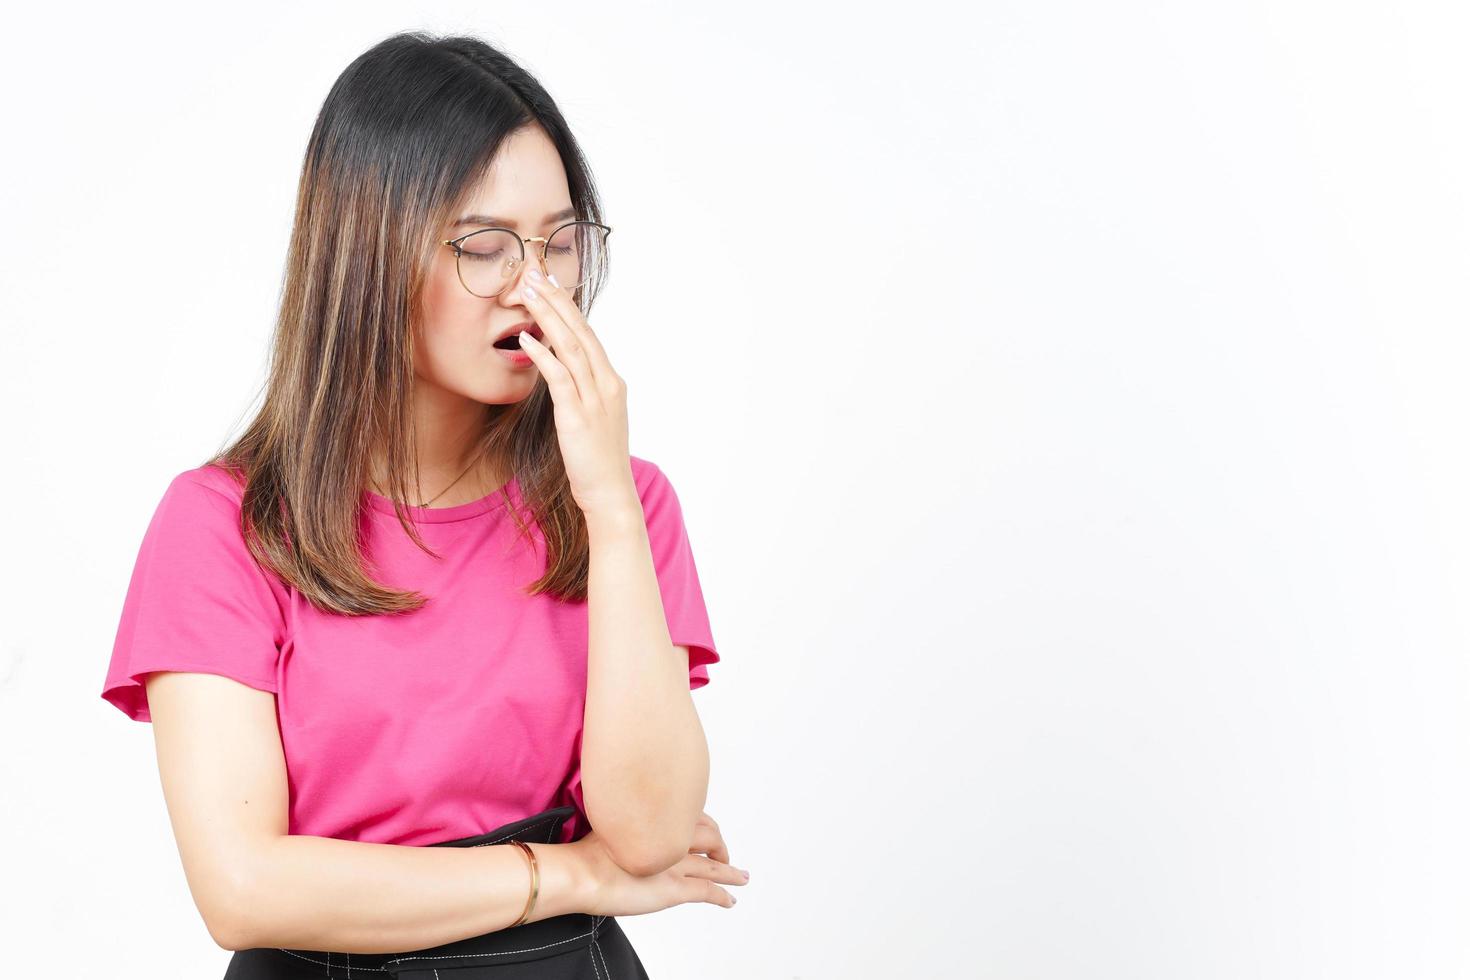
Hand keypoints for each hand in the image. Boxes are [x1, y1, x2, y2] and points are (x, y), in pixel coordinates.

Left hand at [515, 270, 637, 518]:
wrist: (611, 494)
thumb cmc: (599, 461)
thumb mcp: (595, 418)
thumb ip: (583, 392)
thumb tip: (563, 373)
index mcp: (612, 382)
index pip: (588, 335)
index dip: (568, 306)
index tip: (549, 282)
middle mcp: (607, 384)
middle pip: (581, 332)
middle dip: (556, 300)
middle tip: (534, 272)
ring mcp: (595, 399)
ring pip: (571, 347)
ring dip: (548, 317)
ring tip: (527, 292)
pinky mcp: (578, 417)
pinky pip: (560, 378)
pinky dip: (543, 355)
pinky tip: (526, 338)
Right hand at [570, 813, 748, 916]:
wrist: (582, 873)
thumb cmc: (587, 854)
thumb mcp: (611, 827)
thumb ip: (626, 825)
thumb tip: (624, 824)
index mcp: (656, 822)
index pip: (691, 816)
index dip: (701, 822)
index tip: (704, 826)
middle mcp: (671, 840)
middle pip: (708, 835)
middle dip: (719, 844)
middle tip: (722, 852)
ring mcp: (676, 865)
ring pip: (714, 865)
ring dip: (731, 871)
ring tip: (741, 876)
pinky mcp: (675, 890)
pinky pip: (708, 891)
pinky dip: (723, 895)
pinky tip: (730, 900)